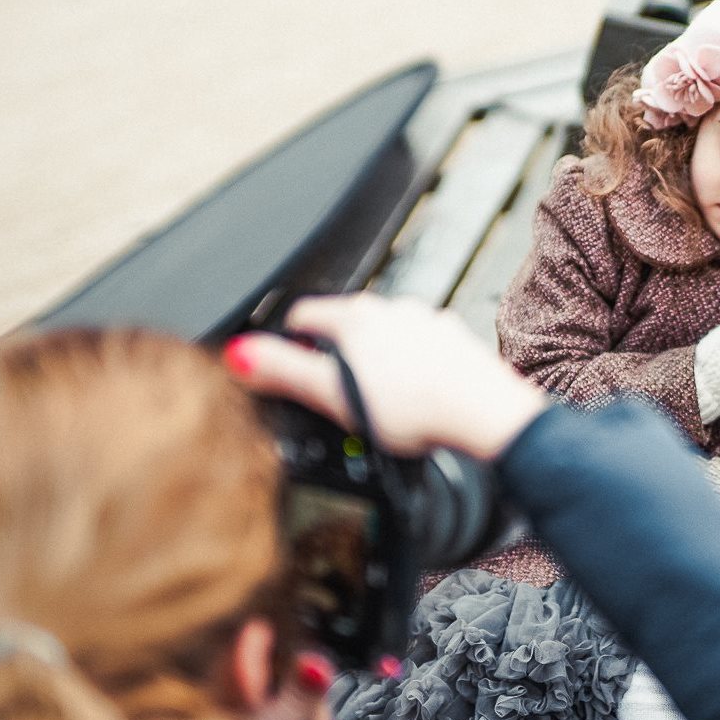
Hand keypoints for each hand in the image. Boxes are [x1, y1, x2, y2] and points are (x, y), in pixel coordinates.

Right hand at [227, 294, 549, 460]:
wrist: (479, 411)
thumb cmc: (410, 405)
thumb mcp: (332, 395)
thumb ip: (285, 372)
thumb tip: (240, 353)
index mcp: (355, 317)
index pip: (304, 315)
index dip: (290, 341)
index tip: (290, 360)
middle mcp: (391, 308)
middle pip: (346, 324)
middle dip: (334, 352)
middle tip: (331, 389)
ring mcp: (425, 321)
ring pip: (385, 335)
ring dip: (374, 357)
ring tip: (374, 397)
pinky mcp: (452, 340)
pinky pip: (420, 349)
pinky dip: (410, 366)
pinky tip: (412, 392)